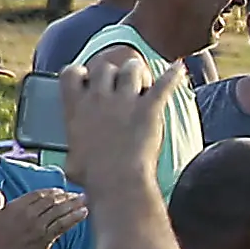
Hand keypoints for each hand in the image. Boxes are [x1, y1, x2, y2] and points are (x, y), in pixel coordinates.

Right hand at [0, 184, 89, 248]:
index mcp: (15, 206)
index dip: (52, 192)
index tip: (62, 191)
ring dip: (74, 204)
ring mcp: (37, 226)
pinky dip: (74, 217)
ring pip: (59, 211)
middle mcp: (28, 214)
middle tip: (78, 195)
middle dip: (66, 196)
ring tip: (84, 200)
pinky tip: (84, 212)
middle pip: (51, 201)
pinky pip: (62, 225)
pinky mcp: (44, 238)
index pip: (39, 194)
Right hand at [60, 41, 175, 180]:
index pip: (71, 72)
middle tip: (120, 81)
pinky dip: (173, 75)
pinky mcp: (149, 108)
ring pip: (131, 69)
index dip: (79, 72)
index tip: (86, 79)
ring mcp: (125, 101)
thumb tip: (73, 162)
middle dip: (112, 71)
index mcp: (75, 106)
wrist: (117, 181)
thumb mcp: (71, 158)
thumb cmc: (92, 175)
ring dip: (137, 71)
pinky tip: (179, 69)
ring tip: (142, 77)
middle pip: (105, 67)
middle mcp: (98, 97)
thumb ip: (73, 148)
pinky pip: (164, 84)